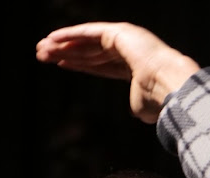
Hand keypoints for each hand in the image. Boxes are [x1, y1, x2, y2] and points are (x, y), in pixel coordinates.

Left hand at [36, 22, 199, 123]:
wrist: (168, 88)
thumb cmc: (157, 102)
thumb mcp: (141, 107)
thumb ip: (135, 106)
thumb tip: (135, 113)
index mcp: (132, 68)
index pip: (99, 64)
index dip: (80, 63)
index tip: (61, 64)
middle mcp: (128, 49)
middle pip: (89, 51)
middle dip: (66, 53)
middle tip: (44, 55)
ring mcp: (124, 38)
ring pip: (86, 41)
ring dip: (62, 44)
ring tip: (41, 49)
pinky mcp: (119, 32)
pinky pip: (88, 32)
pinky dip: (70, 35)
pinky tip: (52, 38)